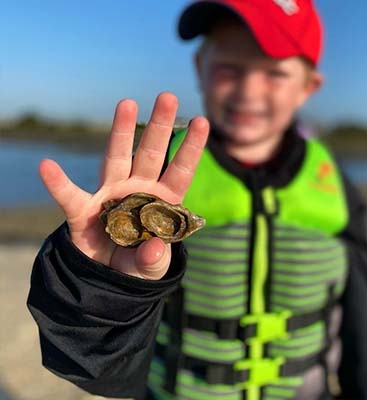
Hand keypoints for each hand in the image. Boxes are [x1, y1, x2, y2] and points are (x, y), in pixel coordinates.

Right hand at [39, 92, 208, 279]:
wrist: (107, 275)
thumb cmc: (136, 263)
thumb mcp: (150, 267)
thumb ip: (154, 259)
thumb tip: (155, 249)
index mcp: (162, 202)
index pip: (180, 171)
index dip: (190, 148)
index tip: (203, 121)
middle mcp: (137, 190)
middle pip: (151, 154)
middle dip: (160, 127)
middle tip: (168, 97)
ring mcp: (110, 195)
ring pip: (117, 158)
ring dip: (121, 133)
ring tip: (127, 103)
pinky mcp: (84, 211)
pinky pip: (69, 196)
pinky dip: (58, 184)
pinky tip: (47, 166)